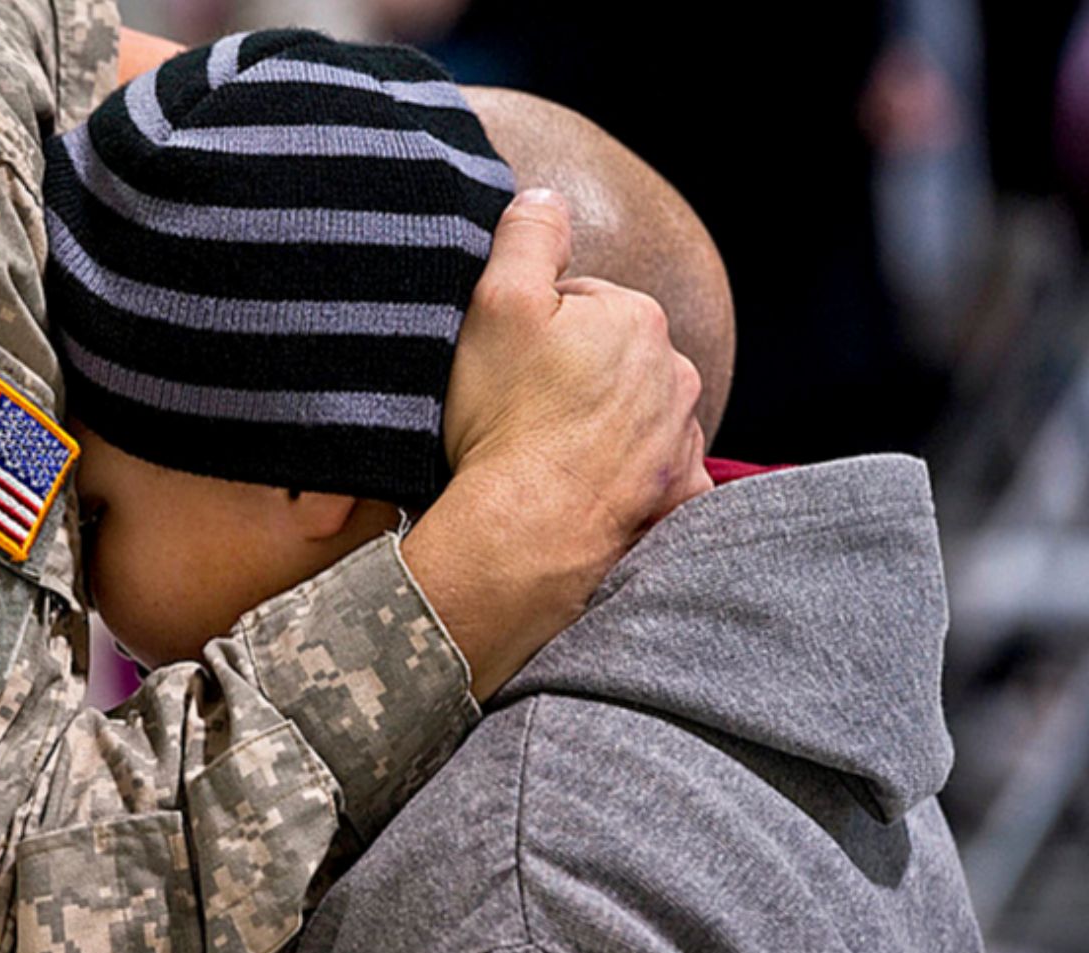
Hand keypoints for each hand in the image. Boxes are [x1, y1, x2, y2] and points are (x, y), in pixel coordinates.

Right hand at [403, 187, 710, 700]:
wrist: (526, 530)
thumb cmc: (505, 416)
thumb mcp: (496, 303)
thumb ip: (528, 236)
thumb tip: (547, 196)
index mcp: (637, 317)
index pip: (579, 304)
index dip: (531, 331)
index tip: (502, 366)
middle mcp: (677, 373)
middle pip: (609, 359)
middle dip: (570, 376)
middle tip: (515, 410)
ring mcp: (682, 440)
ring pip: (633, 414)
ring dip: (596, 426)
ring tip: (542, 453)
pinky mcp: (678, 497)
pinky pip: (653, 475)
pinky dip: (624, 479)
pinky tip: (582, 489)